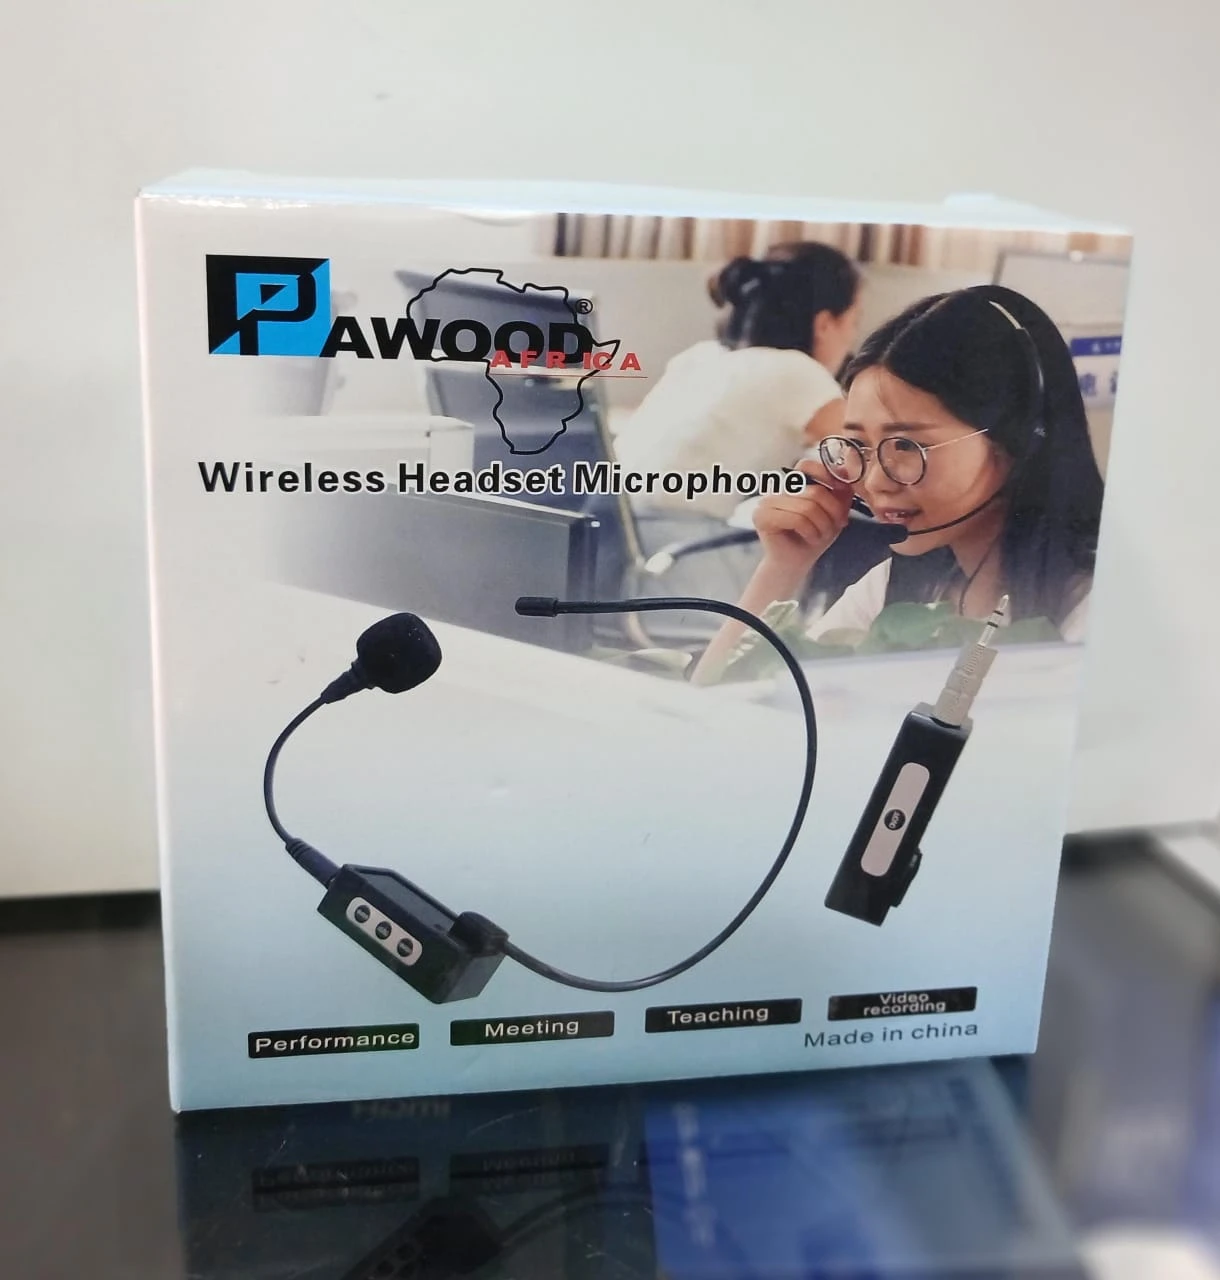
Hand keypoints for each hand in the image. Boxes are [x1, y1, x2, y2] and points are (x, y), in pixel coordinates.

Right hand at [754, 459, 852, 576]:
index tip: (842, 491)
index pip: (806, 465)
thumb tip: (846, 469)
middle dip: (832, 512)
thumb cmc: (814, 538)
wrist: (796, 565)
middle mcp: (777, 491)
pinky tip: (811, 539)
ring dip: (822, 526)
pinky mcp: (762, 518)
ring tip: (821, 535)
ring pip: (807, 507)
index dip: (826, 475)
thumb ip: (841, 491)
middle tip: (837, 525)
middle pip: (814, 492)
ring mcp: (767, 503)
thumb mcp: (835, 512)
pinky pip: (796, 519)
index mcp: (792, 485)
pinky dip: (810, 532)